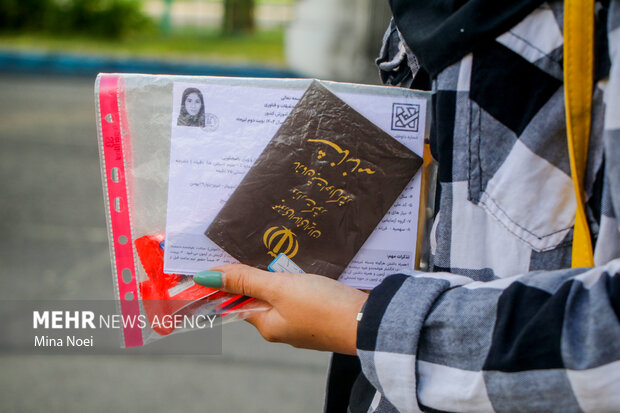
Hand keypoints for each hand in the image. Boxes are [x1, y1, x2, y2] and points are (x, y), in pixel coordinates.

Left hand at [194, 264, 367, 354]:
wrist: (370, 321)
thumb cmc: (323, 308)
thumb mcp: (280, 289)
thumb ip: (246, 281)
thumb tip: (207, 277)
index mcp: (267, 325)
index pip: (237, 301)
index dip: (228, 280)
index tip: (221, 259)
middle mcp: (283, 326)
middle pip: (261, 295)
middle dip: (258, 273)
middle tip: (258, 247)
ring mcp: (304, 321)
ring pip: (283, 292)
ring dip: (281, 274)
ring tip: (282, 251)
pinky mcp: (322, 313)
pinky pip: (303, 293)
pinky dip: (300, 278)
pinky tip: (306, 264)